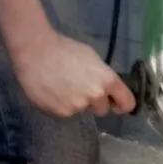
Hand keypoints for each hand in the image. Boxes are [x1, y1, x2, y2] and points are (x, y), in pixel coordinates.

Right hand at [11, 29, 137, 119]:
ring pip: (82, 111)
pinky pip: (67, 113)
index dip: (122, 104)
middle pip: (103, 110)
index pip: (127, 103)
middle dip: (96, 102)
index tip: (116, 103)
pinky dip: (63, 105)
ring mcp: (77, 107)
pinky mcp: (60, 113)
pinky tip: (54, 92)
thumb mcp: (92, 59)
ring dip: (77, 103)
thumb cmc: (65, 49)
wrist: (35, 52)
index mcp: (107, 80)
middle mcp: (95, 96)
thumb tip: (107, 90)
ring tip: (64, 87)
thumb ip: (103, 77)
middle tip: (82, 88)